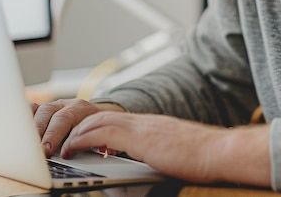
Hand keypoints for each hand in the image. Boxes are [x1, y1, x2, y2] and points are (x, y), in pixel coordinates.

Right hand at [32, 98, 124, 156]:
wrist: (99, 115)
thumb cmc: (96, 129)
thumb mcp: (96, 134)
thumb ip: (87, 142)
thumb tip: (81, 153)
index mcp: (80, 108)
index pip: (64, 118)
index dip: (53, 135)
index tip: (46, 150)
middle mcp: (65, 104)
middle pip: (48, 113)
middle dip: (39, 133)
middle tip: (33, 150)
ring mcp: (53, 106)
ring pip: (38, 110)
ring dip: (29, 127)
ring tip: (23, 143)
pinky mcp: (43, 109)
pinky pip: (30, 109)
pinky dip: (23, 117)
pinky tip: (17, 128)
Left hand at [60, 112, 270, 186]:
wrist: (220, 151)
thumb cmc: (202, 158)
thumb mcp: (171, 154)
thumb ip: (154, 154)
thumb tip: (148, 164)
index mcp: (149, 126)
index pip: (113, 119)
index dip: (91, 126)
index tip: (78, 139)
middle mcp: (143, 121)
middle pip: (100, 115)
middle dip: (77, 126)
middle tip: (60, 141)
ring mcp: (142, 126)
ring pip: (97, 119)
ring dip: (75, 132)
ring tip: (61, 147)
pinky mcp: (141, 137)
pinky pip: (103, 131)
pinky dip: (84, 138)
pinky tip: (73, 149)